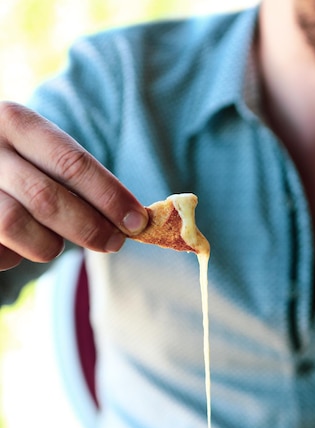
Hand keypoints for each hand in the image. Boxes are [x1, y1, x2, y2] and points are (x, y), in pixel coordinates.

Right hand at [0, 101, 148, 269]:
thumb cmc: (18, 164)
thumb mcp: (40, 151)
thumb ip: (76, 177)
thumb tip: (130, 219)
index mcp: (15, 122)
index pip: (71, 162)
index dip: (109, 196)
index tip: (137, 221)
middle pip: (47, 198)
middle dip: (89, 227)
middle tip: (113, 242)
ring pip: (16, 225)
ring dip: (48, 244)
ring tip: (55, 244)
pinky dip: (15, 256)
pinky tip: (18, 246)